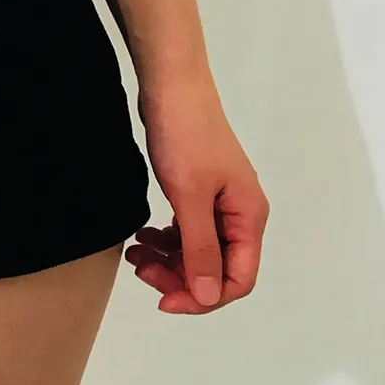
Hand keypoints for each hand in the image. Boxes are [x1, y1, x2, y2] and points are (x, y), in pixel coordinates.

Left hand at [124, 71, 269, 313]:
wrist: (172, 86)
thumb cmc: (185, 137)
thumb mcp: (190, 197)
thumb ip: (200, 248)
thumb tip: (208, 296)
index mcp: (248, 217)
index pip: (237, 279)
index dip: (202, 297)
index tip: (163, 299)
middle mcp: (239, 213)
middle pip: (216, 268)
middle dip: (179, 277)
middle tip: (141, 271)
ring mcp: (218, 200)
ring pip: (198, 249)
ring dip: (169, 259)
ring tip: (135, 253)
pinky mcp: (197, 188)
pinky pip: (187, 229)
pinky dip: (166, 238)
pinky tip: (144, 236)